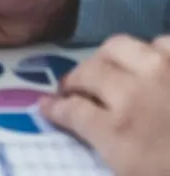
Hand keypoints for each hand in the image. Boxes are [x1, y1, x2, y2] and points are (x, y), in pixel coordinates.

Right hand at [43, 35, 169, 175]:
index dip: (55, 108)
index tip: (47, 106)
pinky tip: (157, 65)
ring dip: (111, 60)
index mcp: (120, 131)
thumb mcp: (136, 172)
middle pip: (88, 71)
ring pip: (121, 47)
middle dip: (74, 81)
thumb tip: (92, 131)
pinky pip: (163, 42)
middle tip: (74, 89)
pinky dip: (154, 51)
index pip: (71, 111)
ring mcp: (167, 71)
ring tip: (114, 71)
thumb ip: (112, 149)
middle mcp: (135, 93)